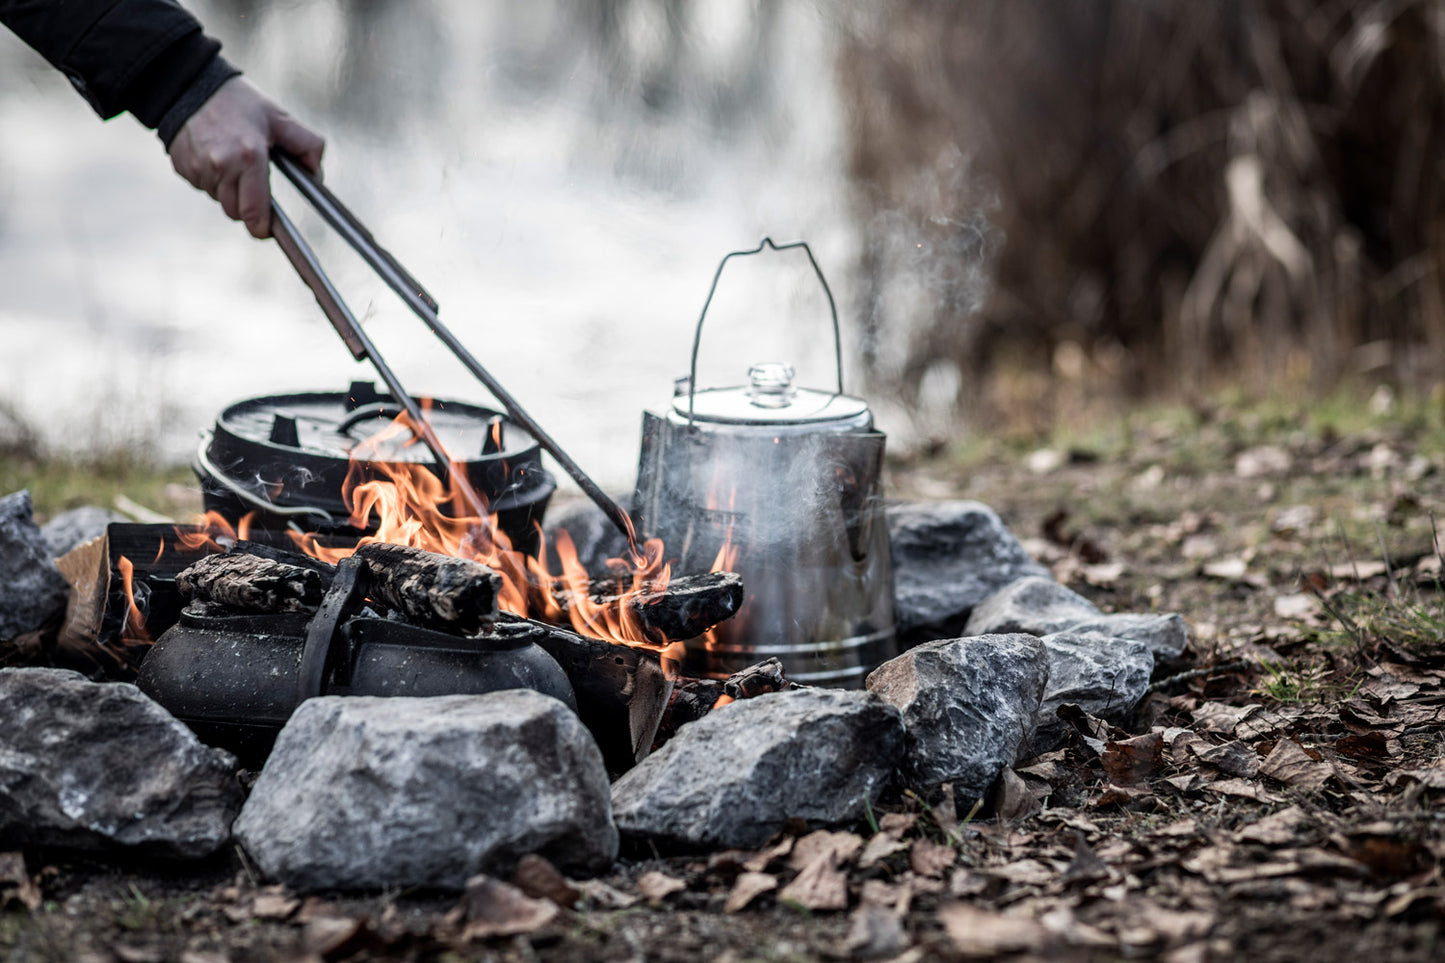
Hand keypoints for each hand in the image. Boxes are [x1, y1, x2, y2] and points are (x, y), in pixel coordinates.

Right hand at [168, 77, 324, 238]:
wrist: (189, 83)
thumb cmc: (238, 101)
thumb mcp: (279, 118)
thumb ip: (308, 146)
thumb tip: (317, 177)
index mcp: (249, 157)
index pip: (254, 211)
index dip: (262, 227)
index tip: (267, 229)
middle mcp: (221, 166)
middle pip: (236, 212)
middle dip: (247, 207)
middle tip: (254, 184)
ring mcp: (198, 168)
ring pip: (219, 201)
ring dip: (229, 191)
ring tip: (234, 162)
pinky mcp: (182, 167)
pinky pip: (202, 187)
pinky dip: (211, 180)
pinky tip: (215, 156)